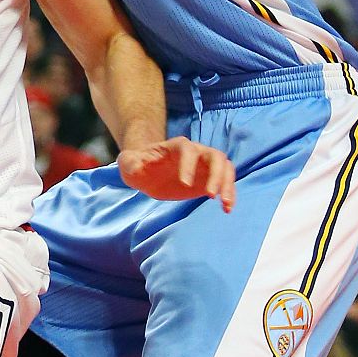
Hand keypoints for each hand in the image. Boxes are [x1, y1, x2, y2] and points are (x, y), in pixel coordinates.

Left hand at [117, 137, 235, 211]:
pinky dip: (229, 194)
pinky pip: (225, 183)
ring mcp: (205, 165)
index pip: (188, 150)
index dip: (188, 165)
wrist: (148, 171)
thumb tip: (136, 167)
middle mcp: (196, 152)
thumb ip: (130, 162)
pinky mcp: (210, 179)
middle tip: (211, 195)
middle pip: (215, 155)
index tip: (185, 184)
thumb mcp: (128, 162)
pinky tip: (226, 210)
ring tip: (226, 205)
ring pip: (225, 168)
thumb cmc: (138, 164)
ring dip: (228, 185)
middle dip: (216, 174)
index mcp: (176, 146)